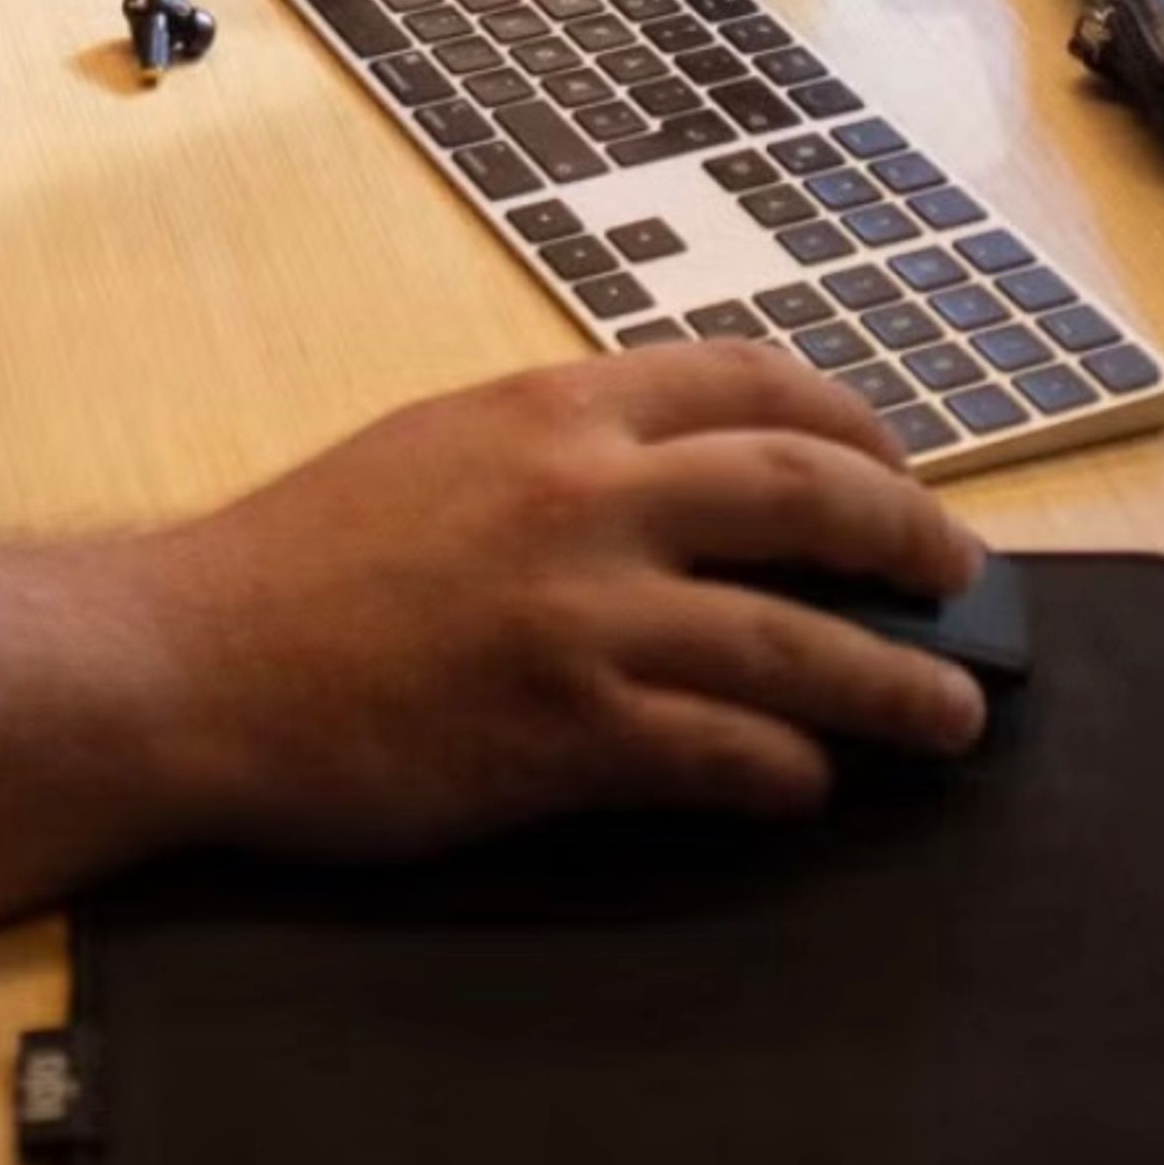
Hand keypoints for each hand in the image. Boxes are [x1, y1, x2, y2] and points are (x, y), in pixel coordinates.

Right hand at [149, 351, 987, 843]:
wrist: (200, 659)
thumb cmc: (310, 554)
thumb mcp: (448, 442)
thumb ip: (567, 448)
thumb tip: (688, 482)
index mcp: (557, 403)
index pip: (750, 380)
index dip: (853, 422)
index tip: (900, 468)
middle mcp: (584, 490)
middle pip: (803, 490)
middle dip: (909, 534)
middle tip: (963, 579)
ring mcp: (579, 613)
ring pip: (791, 637)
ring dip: (894, 679)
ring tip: (951, 713)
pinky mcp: (563, 731)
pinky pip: (721, 751)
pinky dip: (787, 770)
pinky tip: (811, 784)